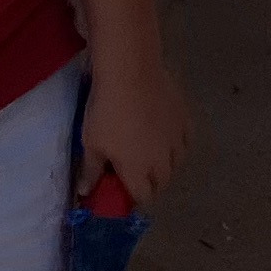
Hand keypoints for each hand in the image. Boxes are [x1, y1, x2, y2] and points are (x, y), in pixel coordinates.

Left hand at [79, 56, 190, 206]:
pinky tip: (168, 137)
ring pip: (177, 163)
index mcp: (138, 172)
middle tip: (135, 172)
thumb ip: (90, 171)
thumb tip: (85, 191)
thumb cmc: (106, 112)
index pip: (143, 197)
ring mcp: (177, 140)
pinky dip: (177, 145)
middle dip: (151, 183)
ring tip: (152, 155)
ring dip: (166, 165)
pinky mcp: (185, 119)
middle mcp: (162, 162)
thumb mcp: (91, 143)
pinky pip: (185, 141)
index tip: (122, 189)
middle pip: (162, 183)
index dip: (133, 197)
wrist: (130, 73)